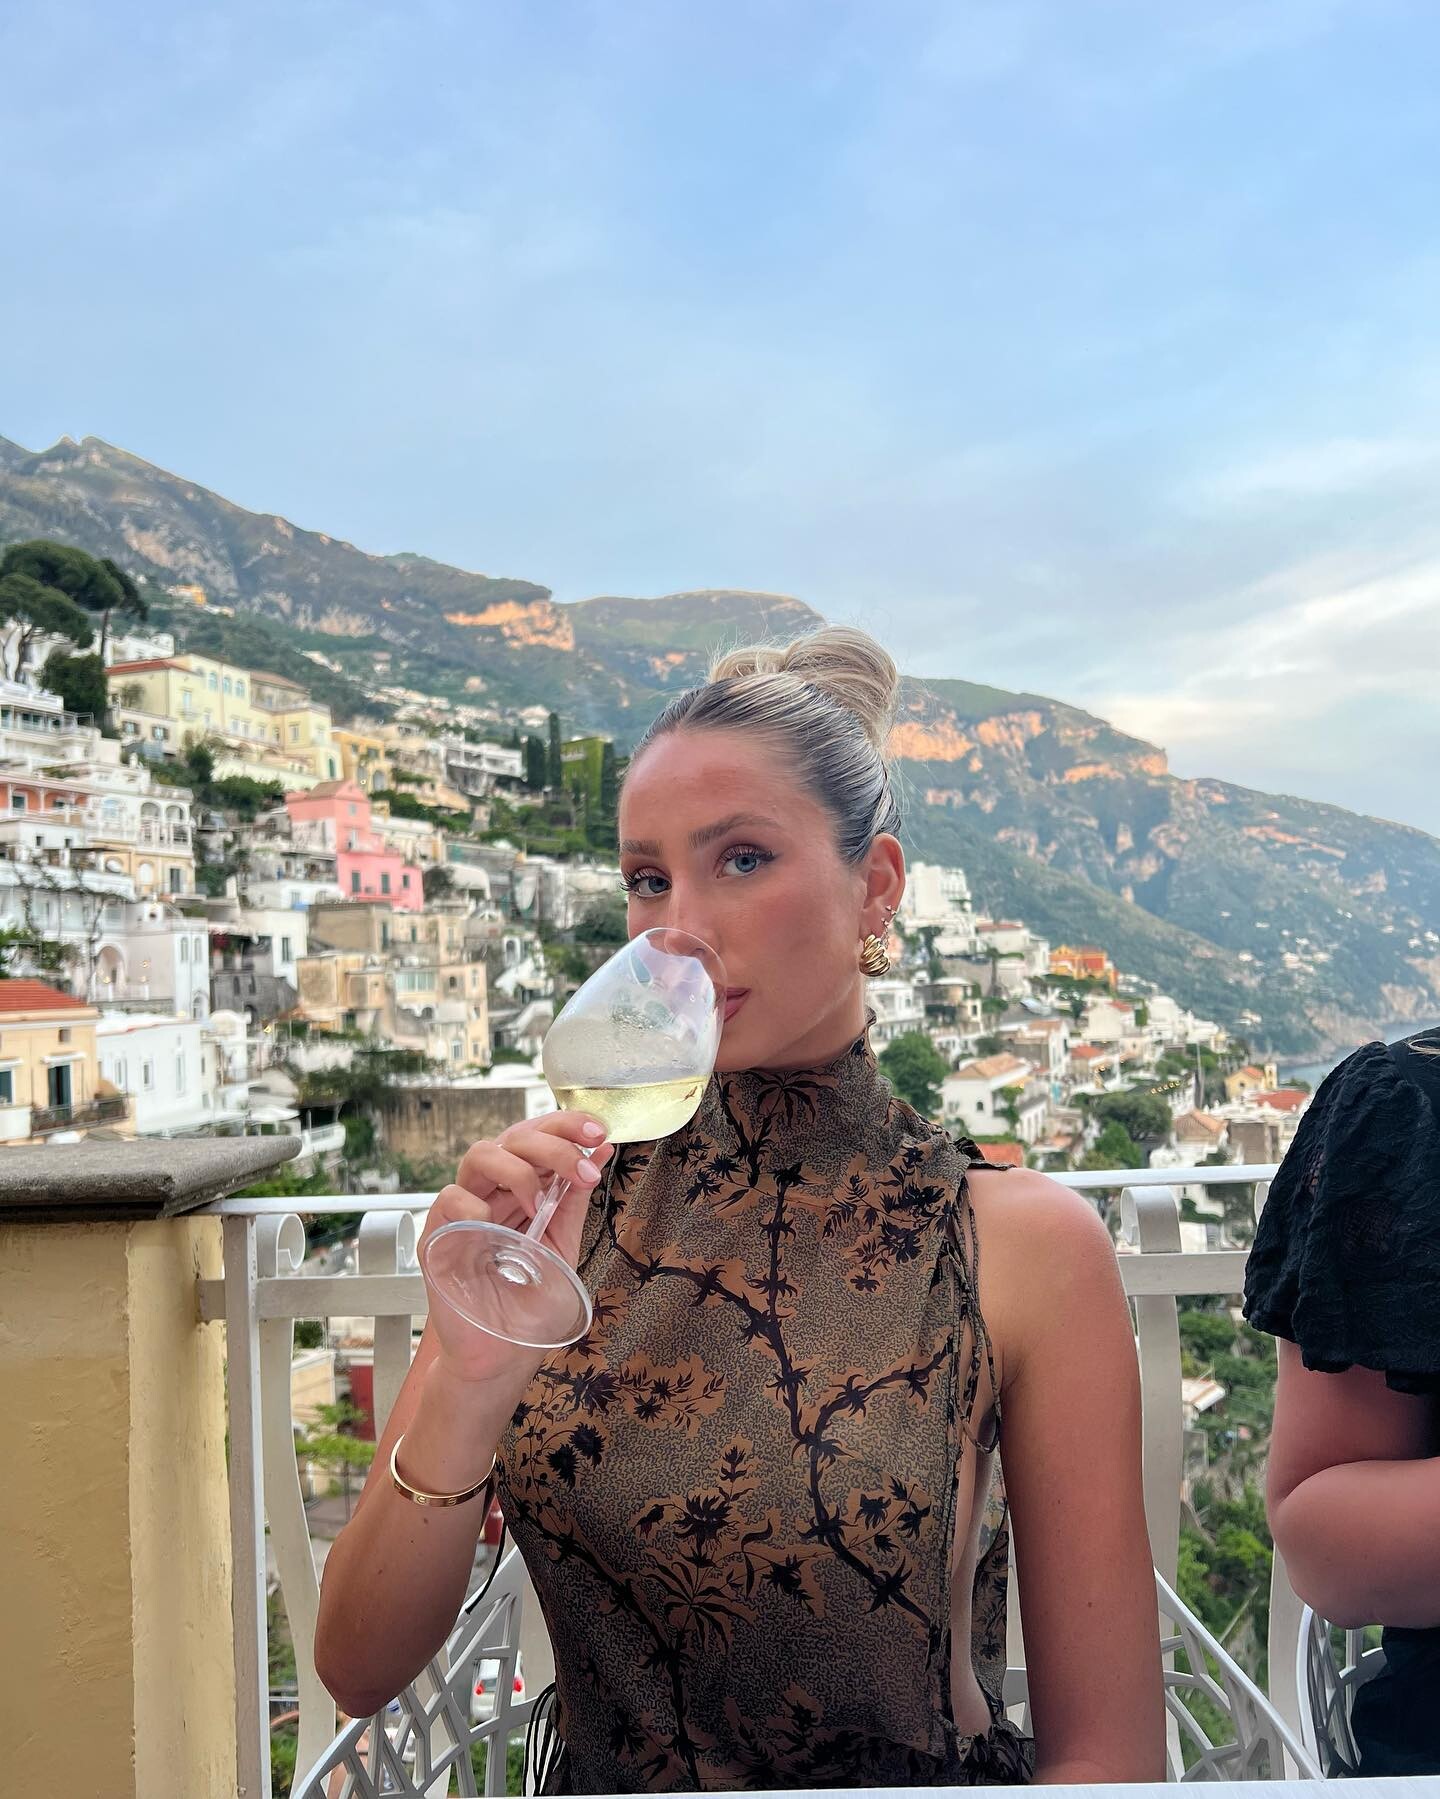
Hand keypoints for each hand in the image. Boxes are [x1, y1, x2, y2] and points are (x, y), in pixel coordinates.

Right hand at [419, 1112, 612, 1382]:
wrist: (502, 1356)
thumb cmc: (528, 1304)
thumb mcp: (562, 1244)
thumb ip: (573, 1199)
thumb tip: (600, 1151)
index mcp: (522, 1187)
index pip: (538, 1136)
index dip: (566, 1125)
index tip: (598, 1132)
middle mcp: (493, 1191)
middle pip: (513, 1137)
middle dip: (553, 1144)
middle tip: (582, 1169)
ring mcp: (465, 1210)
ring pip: (479, 1154)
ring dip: (518, 1169)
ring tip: (538, 1204)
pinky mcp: (439, 1235)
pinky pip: (448, 1198)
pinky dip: (473, 1202)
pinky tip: (493, 1223)